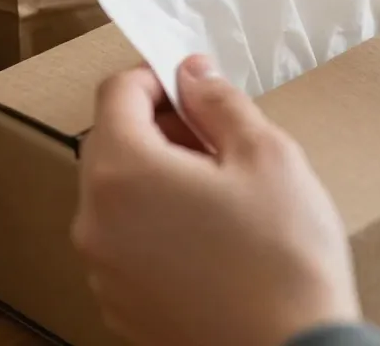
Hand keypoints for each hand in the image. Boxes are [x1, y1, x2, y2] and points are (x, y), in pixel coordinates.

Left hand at [73, 58, 361, 345]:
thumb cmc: (283, 257)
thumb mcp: (265, 154)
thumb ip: (218, 102)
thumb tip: (191, 73)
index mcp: (123, 173)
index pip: (117, 92)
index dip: (156, 76)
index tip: (194, 86)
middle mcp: (95, 221)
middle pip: (110, 141)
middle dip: (157, 125)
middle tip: (214, 136)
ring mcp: (103, 270)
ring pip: (116, 192)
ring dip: (155, 172)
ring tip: (217, 187)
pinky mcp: (120, 305)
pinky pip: (123, 238)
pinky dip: (152, 219)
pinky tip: (206, 233)